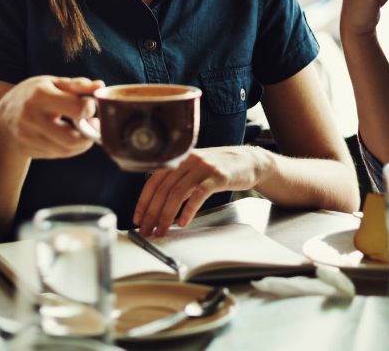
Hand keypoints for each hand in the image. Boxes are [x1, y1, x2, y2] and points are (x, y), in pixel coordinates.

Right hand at [0, 76, 103, 159]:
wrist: (3, 117)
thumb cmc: (33, 95)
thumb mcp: (52, 83)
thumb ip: (77, 85)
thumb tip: (100, 86)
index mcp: (40, 95)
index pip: (78, 109)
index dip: (90, 109)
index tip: (89, 106)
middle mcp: (31, 117)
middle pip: (73, 138)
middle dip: (89, 133)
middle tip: (93, 124)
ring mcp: (28, 137)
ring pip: (67, 149)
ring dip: (82, 142)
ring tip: (82, 130)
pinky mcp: (28, 150)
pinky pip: (58, 154)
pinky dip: (70, 148)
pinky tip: (68, 136)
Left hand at [133, 146, 271, 236]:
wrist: (250, 161)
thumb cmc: (221, 169)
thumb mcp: (196, 168)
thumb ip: (178, 180)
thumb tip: (157, 203)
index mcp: (180, 159)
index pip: (154, 181)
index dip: (144, 201)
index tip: (138, 218)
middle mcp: (189, 160)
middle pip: (163, 189)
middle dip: (152, 212)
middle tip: (147, 230)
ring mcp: (203, 167)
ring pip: (178, 192)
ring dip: (167, 215)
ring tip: (162, 230)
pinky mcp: (218, 176)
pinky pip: (199, 194)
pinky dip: (189, 209)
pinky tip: (184, 222)